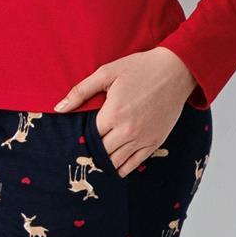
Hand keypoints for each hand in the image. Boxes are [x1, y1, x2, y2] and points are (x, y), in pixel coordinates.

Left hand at [54, 48, 197, 177]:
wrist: (177, 71)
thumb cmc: (140, 68)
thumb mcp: (107, 73)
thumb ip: (80, 91)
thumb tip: (58, 108)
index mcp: (113, 113)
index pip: (89, 136)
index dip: (81, 137)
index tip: (75, 138)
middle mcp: (127, 130)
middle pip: (101, 151)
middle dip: (91, 151)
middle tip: (83, 153)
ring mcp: (143, 138)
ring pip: (116, 161)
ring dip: (105, 163)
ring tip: (96, 162)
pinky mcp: (155, 141)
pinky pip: (135, 163)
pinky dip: (123, 168)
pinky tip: (115, 168)